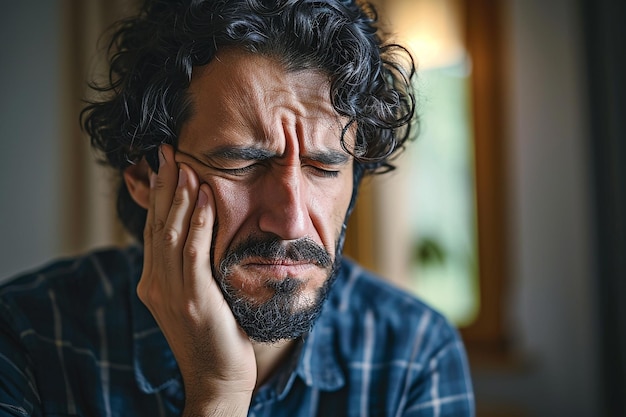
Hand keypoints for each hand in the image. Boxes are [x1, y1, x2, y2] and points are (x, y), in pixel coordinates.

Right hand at [137, 144, 255, 415]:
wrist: (217, 379)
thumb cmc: (214, 337)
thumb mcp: (194, 297)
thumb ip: (188, 269)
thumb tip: (196, 236)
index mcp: (154, 282)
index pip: (153, 229)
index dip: (157, 195)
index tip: (162, 165)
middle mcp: (155, 283)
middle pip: (157, 224)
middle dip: (162, 185)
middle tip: (167, 150)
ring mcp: (171, 292)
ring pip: (171, 232)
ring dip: (178, 195)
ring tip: (184, 164)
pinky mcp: (192, 299)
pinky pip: (193, 251)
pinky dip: (197, 220)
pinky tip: (202, 196)